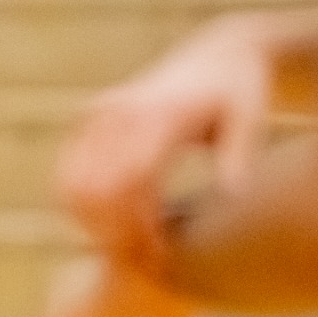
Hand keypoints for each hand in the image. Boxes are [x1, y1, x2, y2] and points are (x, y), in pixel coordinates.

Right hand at [58, 14, 276, 272]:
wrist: (218, 54)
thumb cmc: (240, 94)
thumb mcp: (249, 120)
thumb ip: (239, 157)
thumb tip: (232, 195)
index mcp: (158, 114)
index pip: (132, 182)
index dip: (138, 227)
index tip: (159, 259)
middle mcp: (120, 111)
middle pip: (95, 190)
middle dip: (114, 234)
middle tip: (144, 263)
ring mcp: (98, 112)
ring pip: (72, 186)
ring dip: (92, 224)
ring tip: (128, 249)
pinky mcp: (88, 116)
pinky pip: (68, 173)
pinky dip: (80, 206)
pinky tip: (113, 226)